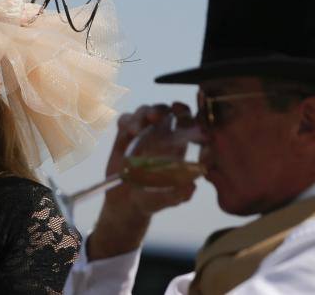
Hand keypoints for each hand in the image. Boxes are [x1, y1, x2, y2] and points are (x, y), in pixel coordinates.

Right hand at [87, 103, 196, 259]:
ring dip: (142, 114)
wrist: (126, 204)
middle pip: (165, 111)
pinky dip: (127, 121)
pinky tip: (127, 133)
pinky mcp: (123, 137)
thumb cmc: (152, 200)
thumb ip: (180, 194)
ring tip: (136, 131)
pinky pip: (125, 120)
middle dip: (162, 109)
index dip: (186, 114)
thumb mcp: (169, 199)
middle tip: (155, 117)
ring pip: (145, 112)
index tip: (181, 115)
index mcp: (177, 146)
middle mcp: (161, 136)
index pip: (186, 122)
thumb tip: (191, 186)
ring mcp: (142, 134)